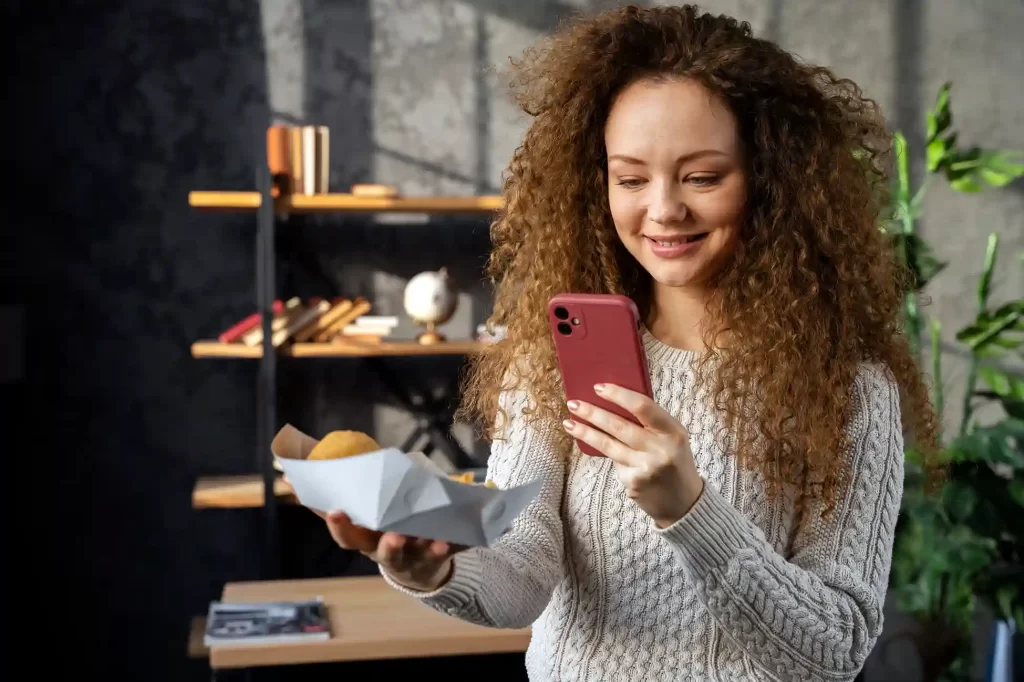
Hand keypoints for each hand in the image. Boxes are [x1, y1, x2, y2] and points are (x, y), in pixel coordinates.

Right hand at [310, 507, 466, 591]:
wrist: (421, 567)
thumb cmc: (387, 528)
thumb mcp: (369, 514)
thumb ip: (352, 492)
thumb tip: (308, 464)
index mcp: (366, 538)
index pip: (347, 535)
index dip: (339, 525)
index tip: (335, 511)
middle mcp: (386, 551)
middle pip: (379, 551)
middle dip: (385, 544)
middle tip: (390, 534)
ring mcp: (412, 557)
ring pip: (414, 555)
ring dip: (422, 547)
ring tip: (430, 539)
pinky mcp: (438, 556)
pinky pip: (448, 551)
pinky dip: (454, 544)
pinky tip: (461, 536)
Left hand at [563, 383, 704, 527]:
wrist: (683, 503)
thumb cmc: (675, 462)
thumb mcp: (673, 438)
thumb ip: (651, 422)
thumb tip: (613, 402)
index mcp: (673, 433)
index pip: (642, 407)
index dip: (618, 395)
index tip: (598, 388)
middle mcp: (660, 450)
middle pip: (619, 426)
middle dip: (592, 413)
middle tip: (573, 404)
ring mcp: (645, 468)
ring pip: (608, 445)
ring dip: (585, 432)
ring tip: (569, 423)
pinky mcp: (633, 483)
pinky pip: (613, 462)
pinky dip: (606, 453)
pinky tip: (598, 448)